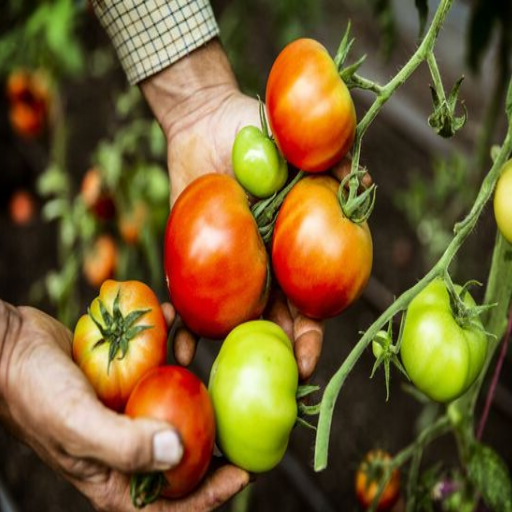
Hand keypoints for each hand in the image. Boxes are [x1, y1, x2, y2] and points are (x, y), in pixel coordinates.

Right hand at [0, 300, 248, 510]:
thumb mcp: (75, 423)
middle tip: (240, 413)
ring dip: (188, 372)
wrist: (10, 346)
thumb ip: (125, 444)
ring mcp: (126, 409)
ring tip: (190, 345)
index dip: (209, 494)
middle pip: (180, 452)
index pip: (168, 502)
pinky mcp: (124, 379)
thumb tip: (178, 453)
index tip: (244, 474)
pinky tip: (172, 319)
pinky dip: (169, 342)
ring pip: (173, 402)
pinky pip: (157, 365)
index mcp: (113, 474)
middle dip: (213, 434)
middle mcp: (125, 444)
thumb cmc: (32, 391)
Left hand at [140, 40, 325, 379]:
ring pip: (230, 319)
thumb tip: (361, 181)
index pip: (308, 302)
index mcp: (293, 249)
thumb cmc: (257, 128)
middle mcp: (264, 265)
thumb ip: (333, 162)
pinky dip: (183, 322)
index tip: (305, 359)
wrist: (203, 120)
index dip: (309, 334)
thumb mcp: (300, 142)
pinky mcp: (192, 259)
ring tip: (213, 373)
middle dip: (270, 357)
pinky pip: (188, 296)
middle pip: (269, 322)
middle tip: (263, 384)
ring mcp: (228, 266)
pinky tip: (176, 345)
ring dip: (224, 350)